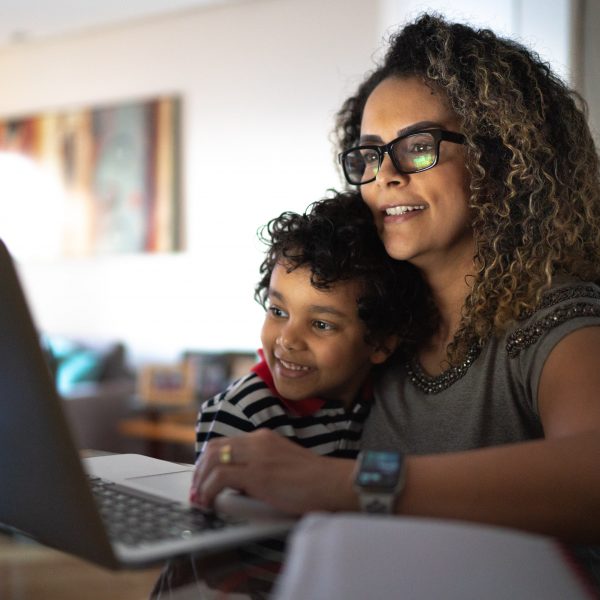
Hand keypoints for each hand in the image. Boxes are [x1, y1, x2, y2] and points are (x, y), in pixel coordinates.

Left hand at [190, 429, 357, 514]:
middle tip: (196, 490)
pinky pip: (220, 477)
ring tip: (200, 499)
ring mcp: (258, 456)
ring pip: (213, 459)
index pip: (225, 442)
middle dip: (199, 470)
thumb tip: (236, 484)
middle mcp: (258, 441)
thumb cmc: (313, 480)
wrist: (333, 483)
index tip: (203, 479)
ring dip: (200, 481)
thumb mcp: (282, 464)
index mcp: (264, 438)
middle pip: (214, 448)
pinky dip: (208, 490)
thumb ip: (260, 467)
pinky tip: (209, 502)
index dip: (208, 461)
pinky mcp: (258, 474)